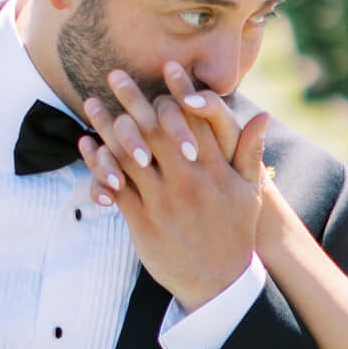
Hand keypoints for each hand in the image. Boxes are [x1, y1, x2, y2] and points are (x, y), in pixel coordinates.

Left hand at [79, 62, 270, 310]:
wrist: (218, 282)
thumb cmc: (235, 232)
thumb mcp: (250, 193)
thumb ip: (249, 152)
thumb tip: (261, 115)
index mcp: (214, 170)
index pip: (196, 121)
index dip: (180, 92)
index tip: (167, 66)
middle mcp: (188, 181)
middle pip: (155, 130)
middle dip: (133, 98)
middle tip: (114, 73)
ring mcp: (163, 201)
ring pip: (129, 155)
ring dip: (107, 127)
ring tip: (90, 104)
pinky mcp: (143, 222)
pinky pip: (115, 186)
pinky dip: (97, 164)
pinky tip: (86, 144)